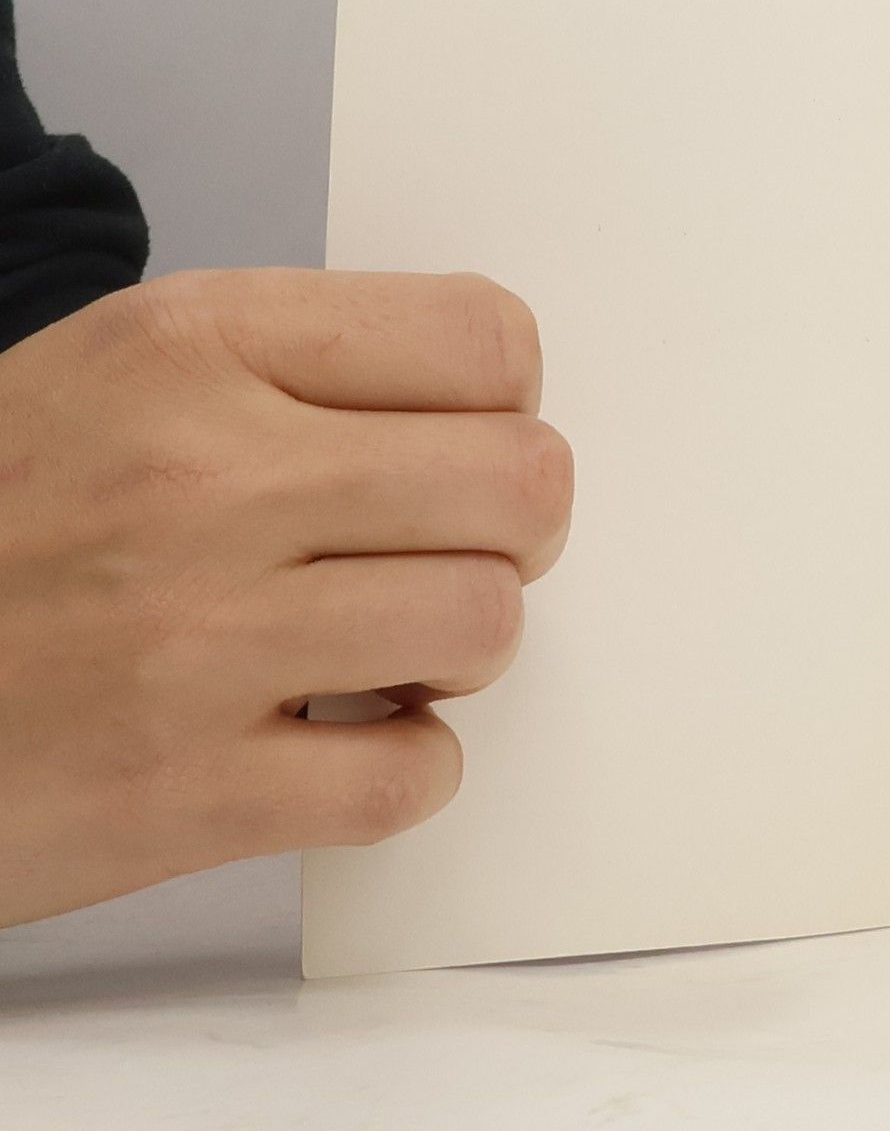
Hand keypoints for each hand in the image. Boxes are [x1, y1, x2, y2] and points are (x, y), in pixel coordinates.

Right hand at [0, 269, 572, 925]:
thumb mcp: (123, 373)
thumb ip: (304, 368)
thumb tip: (491, 413)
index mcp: (194, 346)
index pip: (487, 338)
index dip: (507, 402)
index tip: (462, 441)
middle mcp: (202, 477)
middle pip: (524, 482)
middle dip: (514, 527)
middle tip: (447, 549)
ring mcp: (193, 640)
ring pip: (487, 625)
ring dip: (460, 649)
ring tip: (383, 646)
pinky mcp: (182, 791)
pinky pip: (413, 775)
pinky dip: (405, 767)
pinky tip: (336, 737)